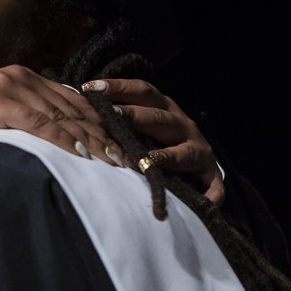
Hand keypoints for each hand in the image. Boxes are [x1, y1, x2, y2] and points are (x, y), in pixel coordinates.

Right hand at [0, 64, 126, 165]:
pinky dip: (66, 141)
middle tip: (126, 157)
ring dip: (93, 141)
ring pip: (63, 116)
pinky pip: (43, 124)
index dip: (97, 122)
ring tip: (114, 162)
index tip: (118, 145)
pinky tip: (85, 156)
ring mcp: (10, 86)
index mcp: (20, 77)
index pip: (70, 100)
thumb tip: (49, 145)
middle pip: (73, 107)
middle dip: (103, 133)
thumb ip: (20, 122)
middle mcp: (20, 76)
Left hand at [82, 78, 224, 204]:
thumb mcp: (142, 124)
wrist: (200, 164)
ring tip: (148, 161)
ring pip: (183, 152)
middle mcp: (182, 126)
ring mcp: (199, 151)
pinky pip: (212, 187)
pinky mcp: (211, 177)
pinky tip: (199, 202)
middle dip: (135, 116)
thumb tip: (77, 106)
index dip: (118, 88)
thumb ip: (117, 118)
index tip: (90, 87)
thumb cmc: (160, 141)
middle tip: (110, 114)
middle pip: (159, 118)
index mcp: (164, 109)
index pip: (142, 91)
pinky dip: (208, 195)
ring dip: (166, 156)